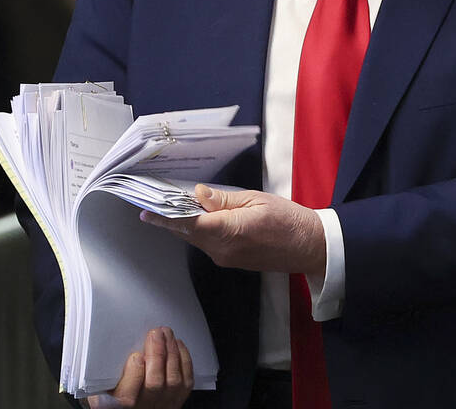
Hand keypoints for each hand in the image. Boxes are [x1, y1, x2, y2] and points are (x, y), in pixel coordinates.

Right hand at [87, 327, 192, 408]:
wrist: (135, 408)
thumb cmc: (115, 394)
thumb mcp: (101, 386)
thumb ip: (103, 373)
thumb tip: (105, 348)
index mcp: (118, 406)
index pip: (127, 397)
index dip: (134, 374)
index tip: (135, 355)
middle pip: (155, 384)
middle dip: (157, 354)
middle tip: (155, 333)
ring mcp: (162, 405)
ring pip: (173, 380)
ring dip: (171, 352)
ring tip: (166, 334)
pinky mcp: (177, 401)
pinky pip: (186, 382)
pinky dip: (184, 360)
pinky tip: (177, 345)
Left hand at [141, 185, 325, 278]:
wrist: (309, 247)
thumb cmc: (289, 220)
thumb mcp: (256, 200)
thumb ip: (224, 200)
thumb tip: (198, 195)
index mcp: (229, 231)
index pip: (188, 223)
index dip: (165, 216)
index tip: (146, 210)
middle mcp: (223, 249)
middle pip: (187, 232)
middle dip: (169, 218)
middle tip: (152, 202)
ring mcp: (226, 258)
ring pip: (195, 238)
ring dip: (183, 223)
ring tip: (173, 204)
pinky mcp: (231, 260)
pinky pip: (207, 244)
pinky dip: (198, 230)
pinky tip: (197, 216)